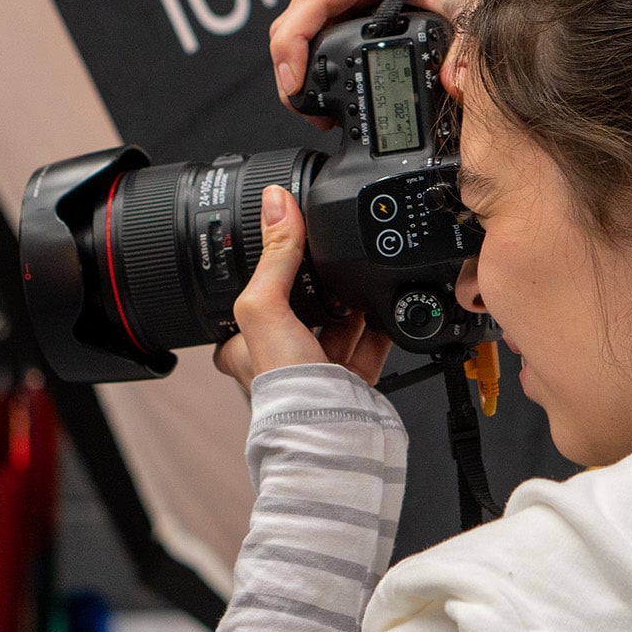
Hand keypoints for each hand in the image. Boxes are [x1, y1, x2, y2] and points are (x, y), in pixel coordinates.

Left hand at [214, 187, 393, 390]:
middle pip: (304, 305)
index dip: (276, 267)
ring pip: (340, 322)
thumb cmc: (286, 385)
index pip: (258, 291)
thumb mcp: (266, 306)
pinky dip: (382, 325)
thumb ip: (275, 254)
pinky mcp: (352, 379)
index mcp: (243, 343)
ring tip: (363, 282)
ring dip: (355, 304)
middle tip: (334, 263)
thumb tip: (276, 202)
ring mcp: (318, 368)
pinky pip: (370, 342)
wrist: (332, 429)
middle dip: (323, 285)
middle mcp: (280, 357)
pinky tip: (388, 308)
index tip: (295, 242)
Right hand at [268, 0, 489, 129]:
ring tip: (314, 111)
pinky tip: (324, 96)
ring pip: (303, 25)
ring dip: (299, 67)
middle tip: (302, 108)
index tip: (295, 82)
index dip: (294, 41)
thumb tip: (451, 79)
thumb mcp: (476, 14)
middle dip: (290, 64)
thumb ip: (468, 46)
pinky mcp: (354, 10)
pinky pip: (318, 33)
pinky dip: (313, 64)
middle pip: (299, 15)